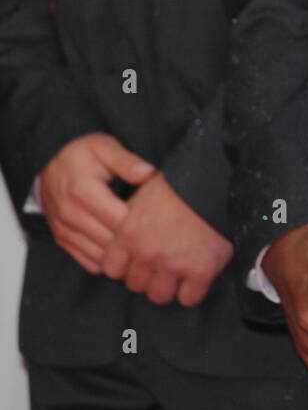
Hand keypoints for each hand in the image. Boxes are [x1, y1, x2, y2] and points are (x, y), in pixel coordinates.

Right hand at [39, 132, 154, 274]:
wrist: (49, 161)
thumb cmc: (81, 153)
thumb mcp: (105, 147)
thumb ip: (127, 161)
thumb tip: (148, 173)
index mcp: (83, 192)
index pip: (120, 220)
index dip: (142, 222)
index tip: (157, 216)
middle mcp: (70, 215)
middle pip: (112, 242)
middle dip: (135, 240)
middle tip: (154, 233)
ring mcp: (64, 230)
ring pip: (101, 257)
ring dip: (122, 254)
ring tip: (140, 243)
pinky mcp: (62, 239)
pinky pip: (89, 262)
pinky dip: (107, 261)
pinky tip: (121, 249)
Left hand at [101, 172, 232, 306]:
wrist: (214, 182)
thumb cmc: (179, 183)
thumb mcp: (143, 193)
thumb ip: (130, 218)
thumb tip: (125, 233)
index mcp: (129, 234)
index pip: (112, 269)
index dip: (126, 266)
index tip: (137, 260)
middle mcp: (146, 253)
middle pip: (135, 285)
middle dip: (147, 276)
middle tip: (161, 263)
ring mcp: (173, 265)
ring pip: (159, 296)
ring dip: (168, 286)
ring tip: (178, 272)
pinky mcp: (200, 272)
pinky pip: (189, 298)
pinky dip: (192, 290)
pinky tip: (196, 276)